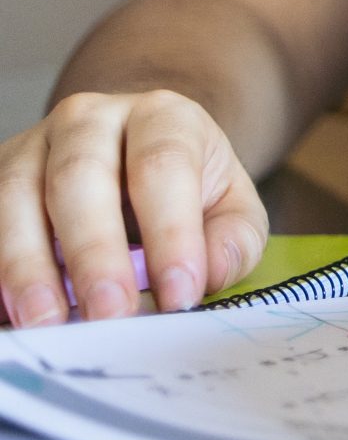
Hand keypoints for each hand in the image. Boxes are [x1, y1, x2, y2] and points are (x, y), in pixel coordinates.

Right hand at [0, 90, 267, 324]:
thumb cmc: (188, 187)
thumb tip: (209, 274)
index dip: (171, 233)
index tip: (179, 294)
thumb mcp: (230, 205)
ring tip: (48, 322)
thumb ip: (233, 239)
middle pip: (81, 178)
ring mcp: (33, 146)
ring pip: (17, 197)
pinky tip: (14, 309)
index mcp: (162, 116)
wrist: (133, 152)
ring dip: (28, 266)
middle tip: (110, 315)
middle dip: (94, 253)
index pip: (163, 166)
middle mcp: (89, 120)